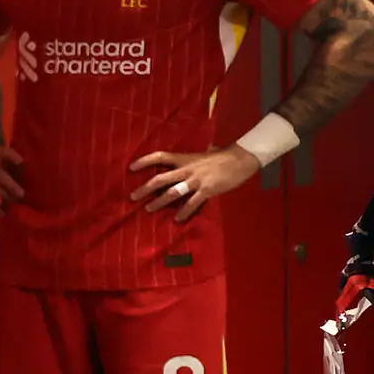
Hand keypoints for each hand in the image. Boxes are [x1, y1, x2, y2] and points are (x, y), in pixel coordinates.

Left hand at [128, 145, 255, 220]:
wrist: (241, 159)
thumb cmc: (224, 156)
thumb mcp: (204, 154)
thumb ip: (194, 158)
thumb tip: (195, 156)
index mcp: (185, 159)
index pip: (160, 156)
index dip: (144, 161)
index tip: (131, 167)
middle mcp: (187, 169)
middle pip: (160, 179)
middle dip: (145, 189)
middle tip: (133, 197)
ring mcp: (196, 181)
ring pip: (172, 193)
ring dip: (159, 202)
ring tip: (148, 209)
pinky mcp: (207, 190)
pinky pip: (192, 203)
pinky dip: (184, 212)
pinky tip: (177, 219)